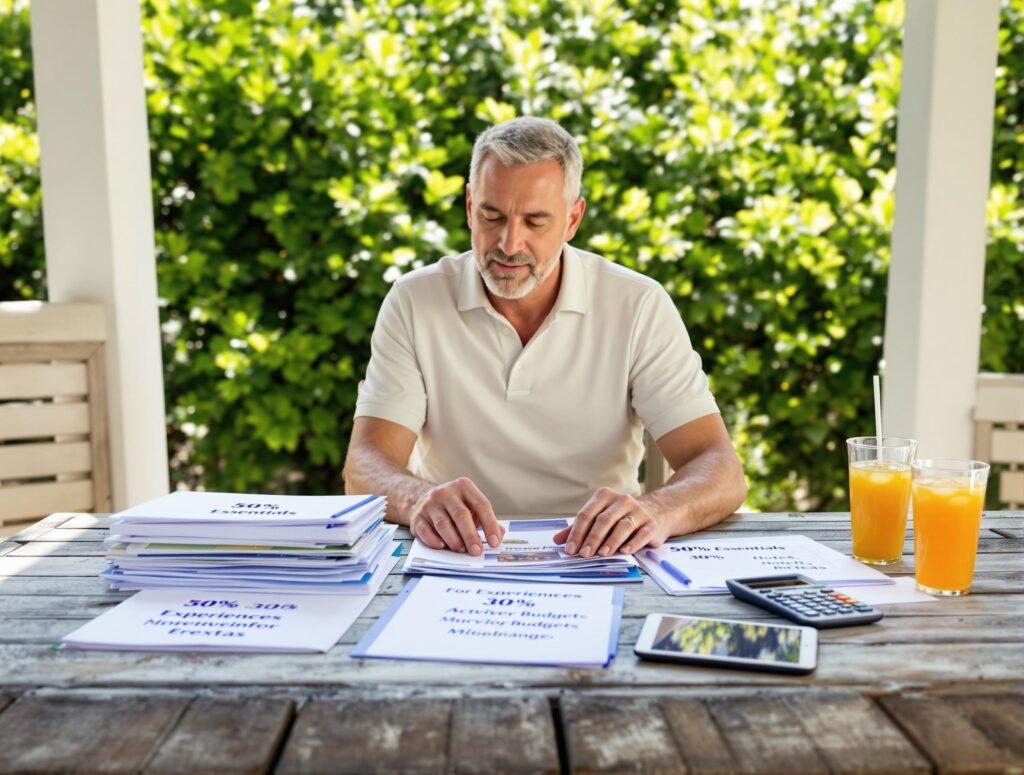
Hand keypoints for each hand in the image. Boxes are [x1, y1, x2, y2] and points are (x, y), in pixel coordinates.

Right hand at [409, 477, 503, 554]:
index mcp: (464, 486)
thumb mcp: (471, 506)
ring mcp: (430, 503)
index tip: (494, 542)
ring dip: (454, 541)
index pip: (481, 505)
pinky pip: (426, 532)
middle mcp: (446, 492)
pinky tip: (443, 546)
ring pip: (444, 525)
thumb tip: (499, 536)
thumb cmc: (454, 506)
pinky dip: (435, 541)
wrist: (423, 500)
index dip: (490, 524)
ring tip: (461, 550)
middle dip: (471, 536)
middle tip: (477, 551)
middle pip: (461, 515)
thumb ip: (486, 520)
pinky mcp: (417, 516)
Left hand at [554, 488, 668, 556]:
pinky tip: (624, 551)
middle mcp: (622, 500)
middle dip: (592, 538)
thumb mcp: (599, 518)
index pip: (587, 514)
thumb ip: (578, 528)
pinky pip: (641, 533)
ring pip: (622, 526)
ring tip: (602, 554)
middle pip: (603, 520)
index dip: (577, 533)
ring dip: (611, 541)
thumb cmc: (620, 517)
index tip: (570, 549)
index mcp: (604, 496)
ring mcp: (638, 511)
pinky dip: (633, 543)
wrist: (655, 512)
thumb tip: (558, 540)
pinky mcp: (651, 524)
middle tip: (584, 554)